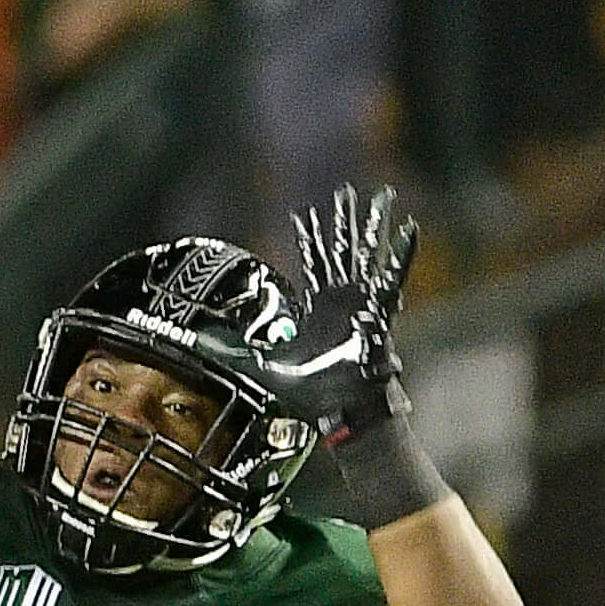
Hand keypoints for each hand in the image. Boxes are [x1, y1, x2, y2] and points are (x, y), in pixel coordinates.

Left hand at [251, 183, 418, 443]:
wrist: (342, 413)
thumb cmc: (312, 394)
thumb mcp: (262, 366)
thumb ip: (232, 351)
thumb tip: (196, 345)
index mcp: (317, 308)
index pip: (312, 263)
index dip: (308, 239)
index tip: (302, 214)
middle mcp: (341, 300)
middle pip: (342, 250)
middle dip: (343, 221)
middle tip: (344, 192)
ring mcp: (362, 303)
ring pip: (367, 255)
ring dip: (373, 226)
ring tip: (381, 196)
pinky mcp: (379, 313)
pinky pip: (393, 279)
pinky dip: (401, 256)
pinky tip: (408, 231)